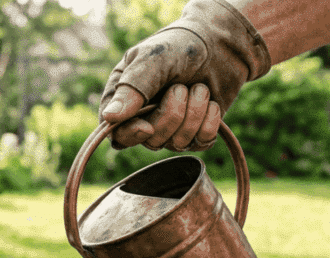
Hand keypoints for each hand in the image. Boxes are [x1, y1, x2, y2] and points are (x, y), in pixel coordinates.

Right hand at [98, 0, 269, 149]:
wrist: (219, 43)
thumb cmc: (180, 45)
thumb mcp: (154, 59)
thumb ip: (132, 88)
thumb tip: (110, 118)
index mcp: (125, 99)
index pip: (118, 133)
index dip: (132, 134)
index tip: (147, 127)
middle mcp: (144, 118)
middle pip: (151, 140)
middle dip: (172, 113)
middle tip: (181, 86)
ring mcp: (171, 129)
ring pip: (178, 143)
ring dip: (194, 112)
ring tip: (199, 88)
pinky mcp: (196, 134)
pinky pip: (201, 143)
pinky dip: (210, 121)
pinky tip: (210, 102)